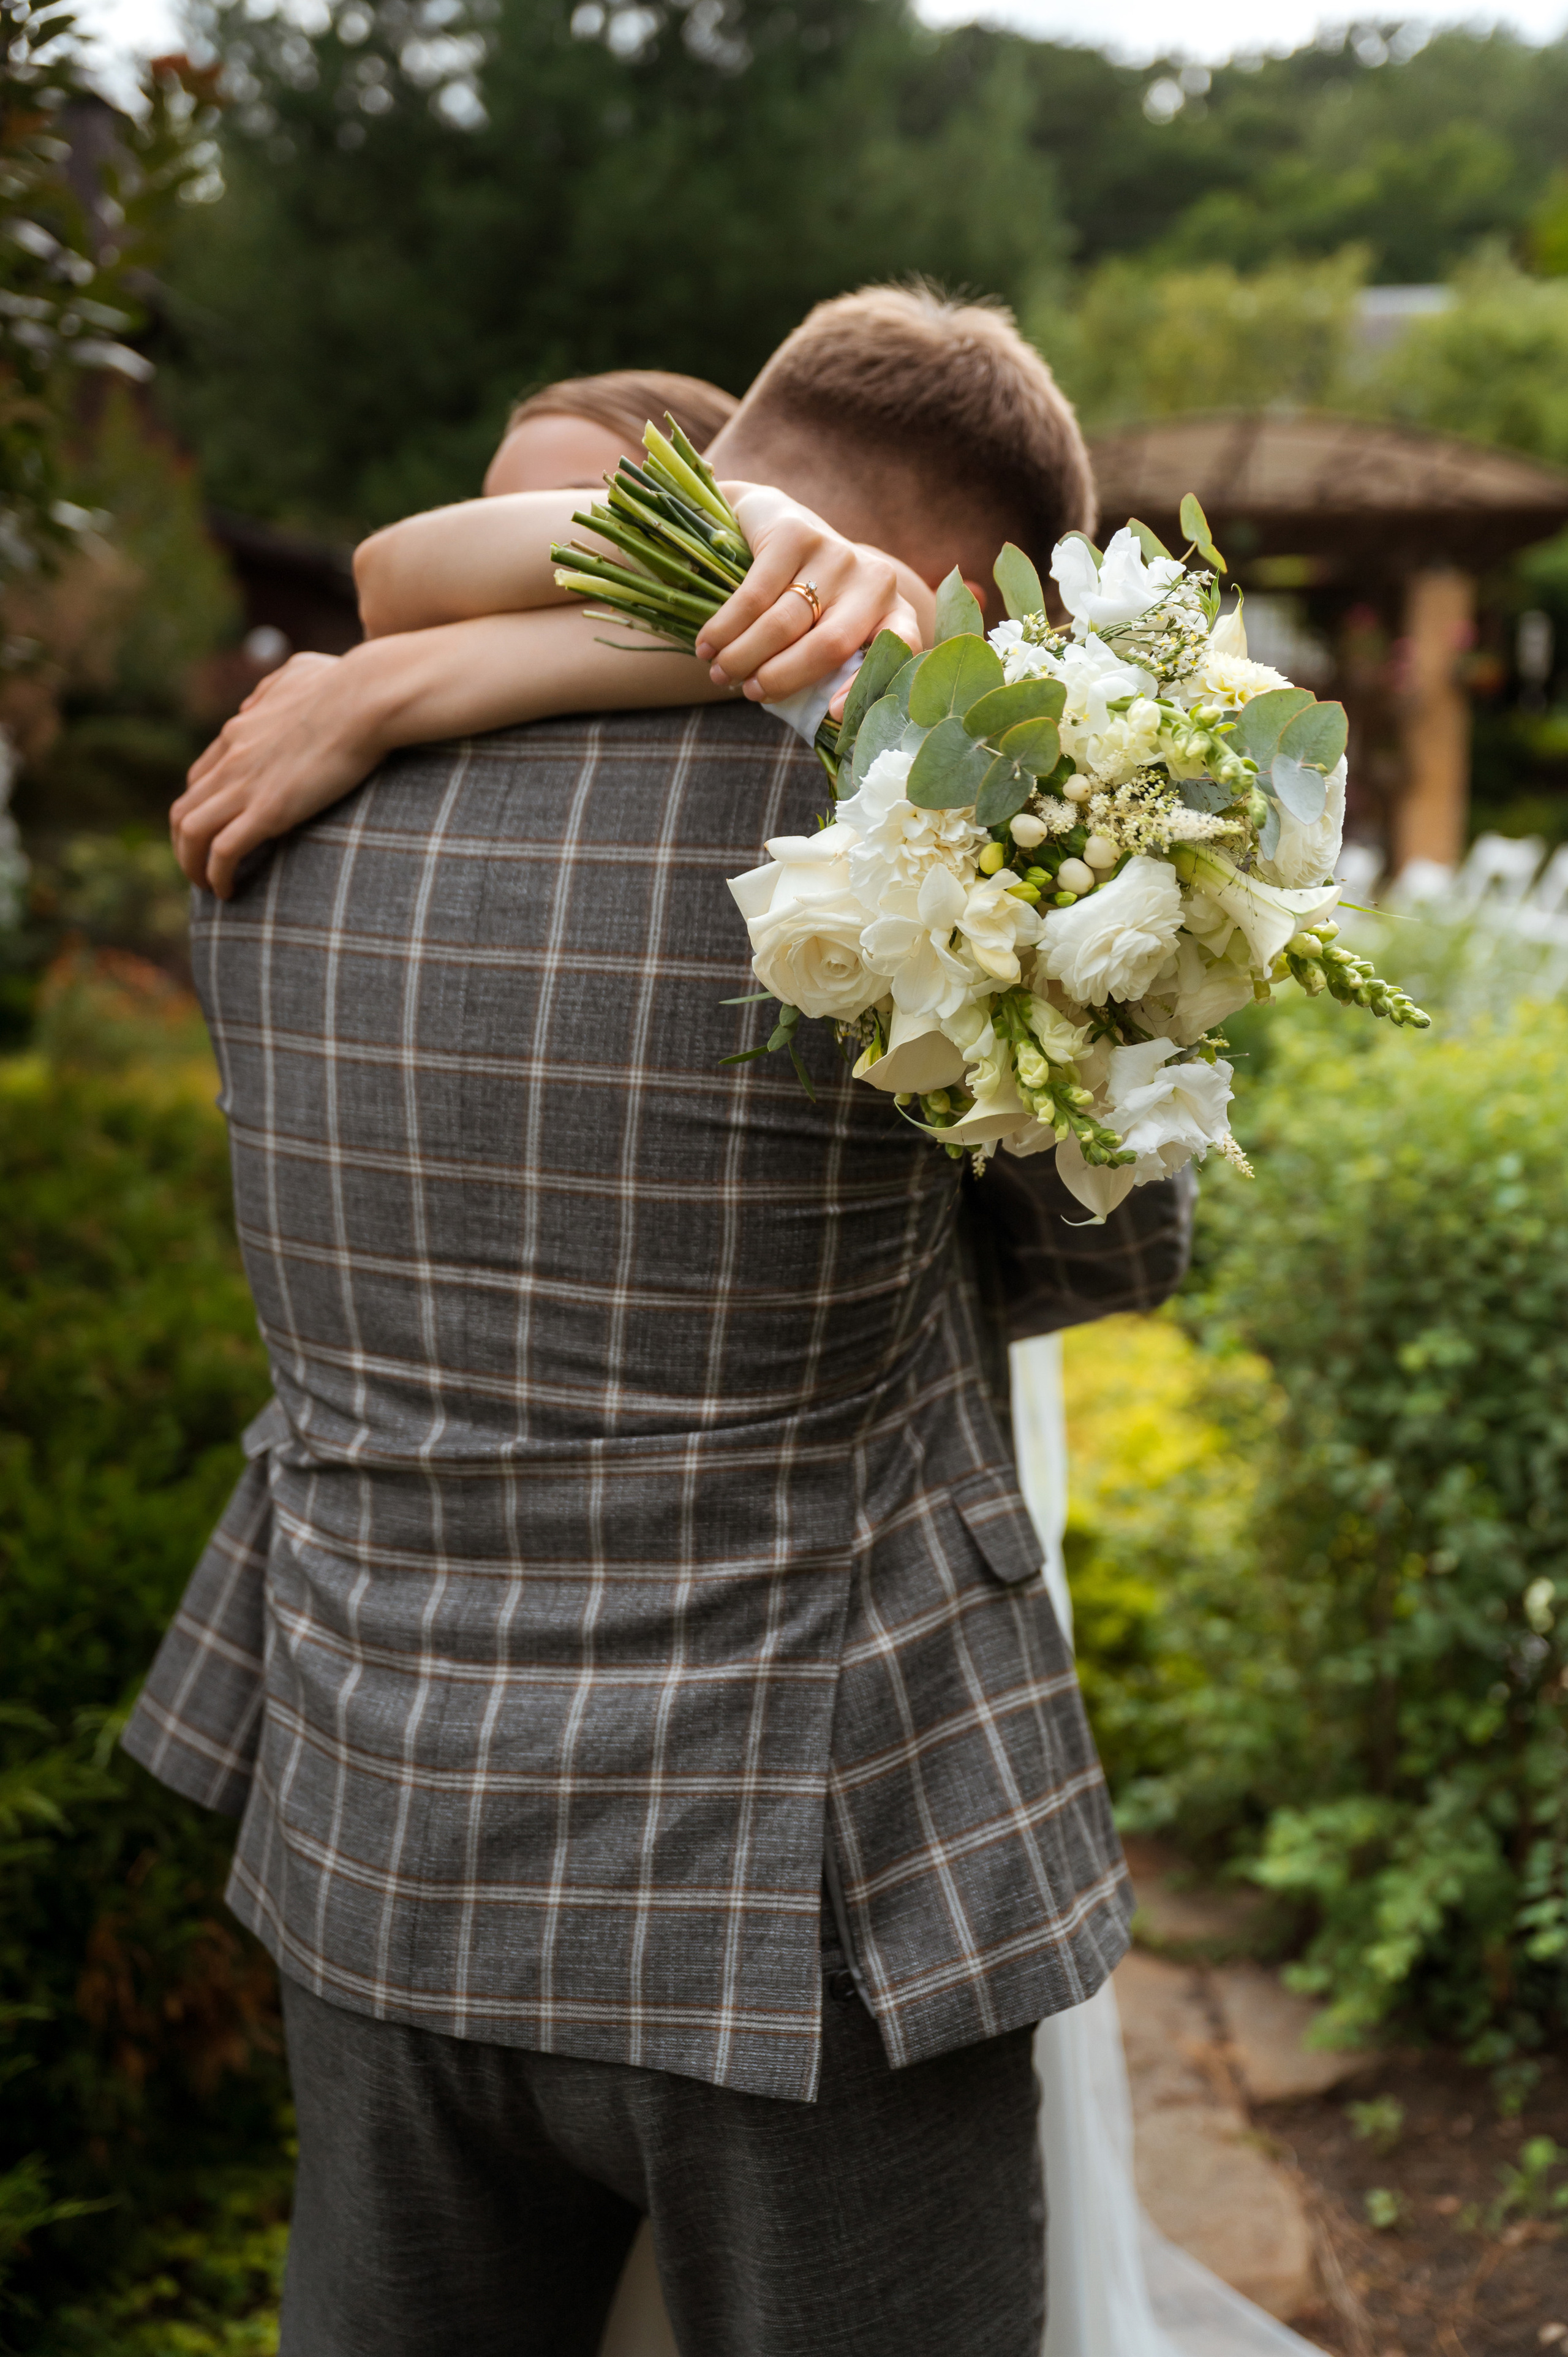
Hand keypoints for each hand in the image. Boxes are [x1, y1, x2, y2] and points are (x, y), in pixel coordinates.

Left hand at [171, 651, 383, 898]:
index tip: (215, 833)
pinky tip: (229, 892)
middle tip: (201, 871)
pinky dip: (217, 876)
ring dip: (192, 867)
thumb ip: (271, 688)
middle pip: (184, 810)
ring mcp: (246, 784)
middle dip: (184, 847)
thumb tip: (252, 705)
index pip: (199, 778)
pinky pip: (222, 851)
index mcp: (239, 731)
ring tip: (209, 889)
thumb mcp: (298, 673)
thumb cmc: (346, 683)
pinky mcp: (268, 810)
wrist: (365, 697)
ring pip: (190, 834)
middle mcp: (231, 758)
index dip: (201, 811)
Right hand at [697, 486, 928, 709]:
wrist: (774, 520)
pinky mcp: (796, 534)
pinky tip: (707, 645)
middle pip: (827, 646)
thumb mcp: (824, 627)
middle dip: (780, 677)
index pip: (897, 647)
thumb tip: (812, 719)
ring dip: (743, 656)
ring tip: (720, 673)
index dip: (866, 684)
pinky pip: (754, 597)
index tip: (832, 713)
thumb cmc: (802, 594)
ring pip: (783, 624)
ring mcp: (836, 552)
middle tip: (747, 692)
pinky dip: (725, 629)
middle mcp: (873, 580)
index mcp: (890, 610)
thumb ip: (827, 665)